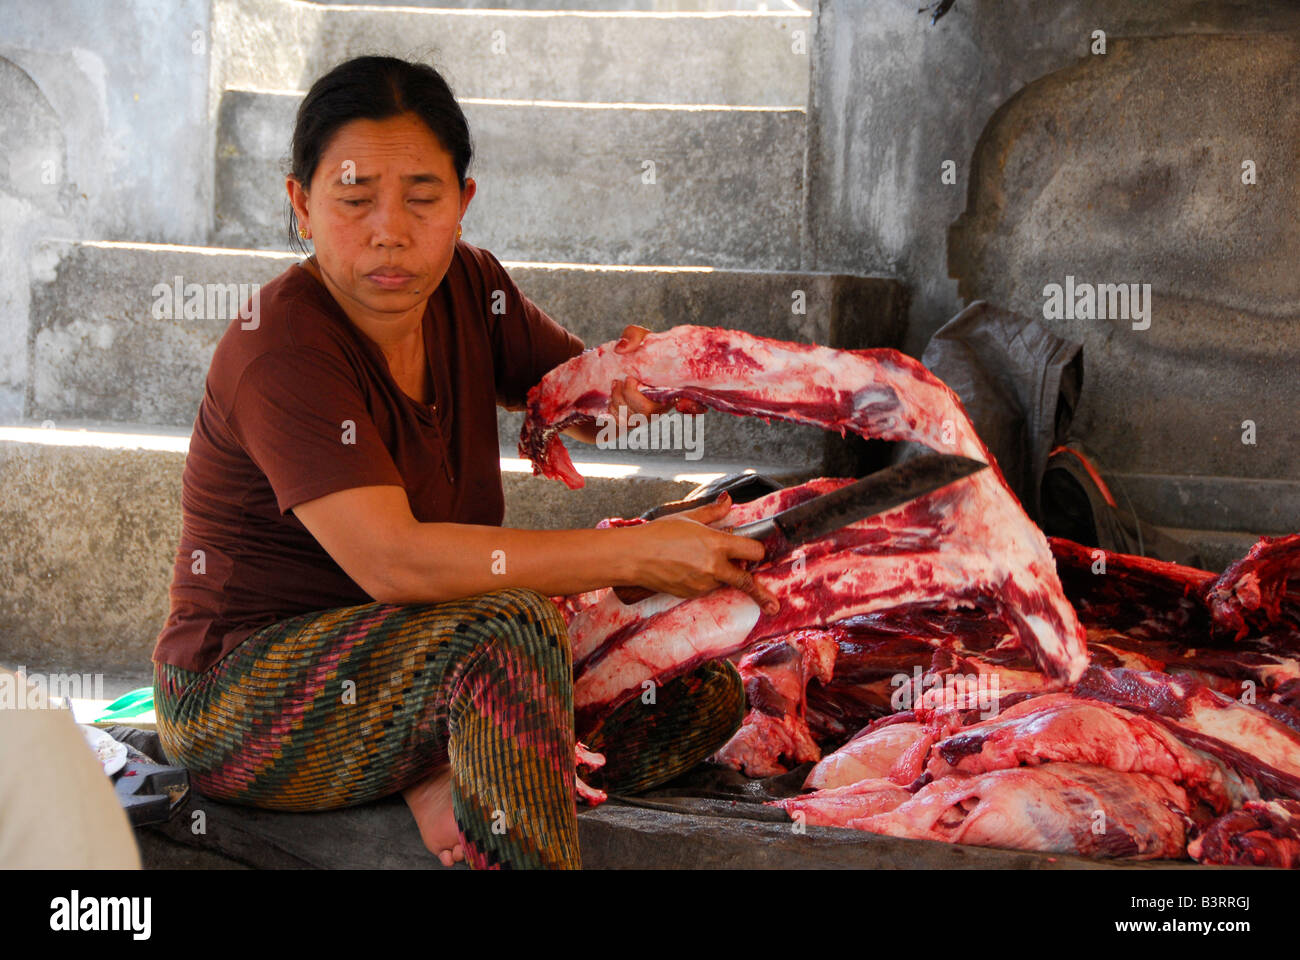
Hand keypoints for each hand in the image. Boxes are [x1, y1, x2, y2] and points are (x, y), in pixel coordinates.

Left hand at [564, 325, 705, 442]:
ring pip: (632, 417)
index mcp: (674, 385)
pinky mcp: (634, 421)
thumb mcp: (639, 338)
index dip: (693, 407)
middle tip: (626, 379)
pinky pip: (621, 422)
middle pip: (650, 411)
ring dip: (618, 399)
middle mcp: (665, 404)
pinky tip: (613, 395)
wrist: (621, 369)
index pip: (694, 402)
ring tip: (615, 383)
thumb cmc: (640, 353)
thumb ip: (634, 335)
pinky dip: (612, 408)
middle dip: (631, 396)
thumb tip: (621, 349)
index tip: (681, 402)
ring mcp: (649, 415)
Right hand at [619, 492, 779, 613]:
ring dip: (722, 575)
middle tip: (773, 605)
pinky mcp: (691, 594)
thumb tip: (728, 500)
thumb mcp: (688, 518)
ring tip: (700, 559)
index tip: (758, 552)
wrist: (634, 556)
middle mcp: (714, 567)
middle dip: (761, 594)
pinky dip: (706, 580)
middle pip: (747, 581)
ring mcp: (702, 584)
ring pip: (724, 582)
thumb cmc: (658, 533)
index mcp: (717, 544)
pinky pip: (707, 588)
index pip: (753, 552)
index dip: (757, 550)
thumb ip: (713, 512)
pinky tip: (689, 568)